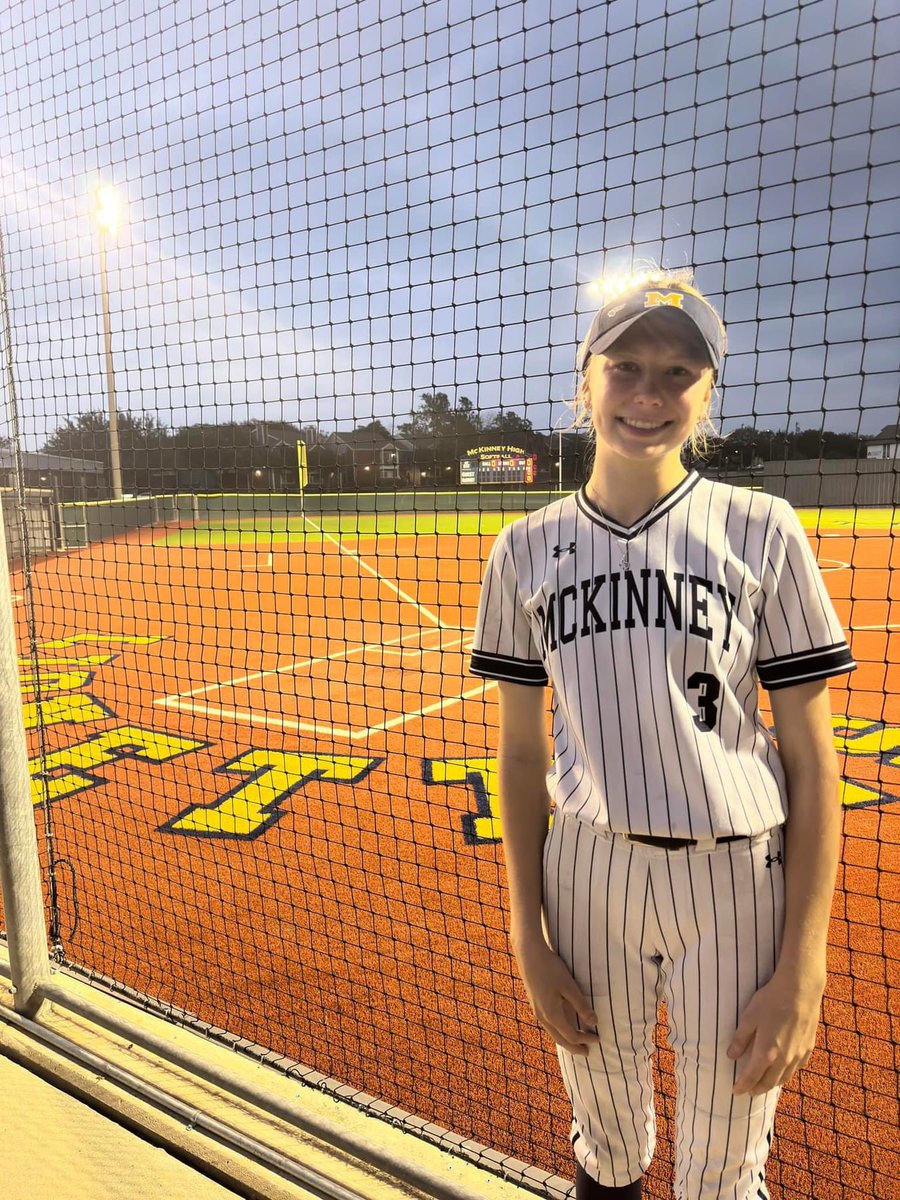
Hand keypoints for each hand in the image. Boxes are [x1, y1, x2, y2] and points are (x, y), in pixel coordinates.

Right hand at [512, 933, 599, 1055]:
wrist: (528, 954)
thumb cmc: (551, 968)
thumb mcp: (570, 986)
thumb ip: (581, 1005)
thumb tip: (594, 1023)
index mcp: (552, 1014)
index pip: (572, 1035)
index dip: (586, 1040)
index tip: (598, 1039)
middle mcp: (543, 1016)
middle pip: (560, 1040)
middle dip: (574, 1047)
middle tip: (588, 1052)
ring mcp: (537, 1010)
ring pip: (553, 1032)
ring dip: (566, 1039)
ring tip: (577, 1041)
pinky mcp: (535, 1003)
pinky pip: (549, 1024)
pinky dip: (559, 1030)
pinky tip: (564, 1024)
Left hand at [727, 969, 824, 1095]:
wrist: (800, 990)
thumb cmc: (771, 1000)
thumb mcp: (749, 1017)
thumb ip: (740, 1039)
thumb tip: (731, 1056)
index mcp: (766, 1052)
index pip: (751, 1077)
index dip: (742, 1086)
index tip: (736, 1091)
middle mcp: (783, 1059)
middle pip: (768, 1082)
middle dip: (757, 1089)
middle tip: (748, 1091)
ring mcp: (798, 1055)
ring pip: (784, 1078)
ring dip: (772, 1084)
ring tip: (764, 1085)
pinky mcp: (808, 1048)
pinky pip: (796, 1068)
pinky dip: (787, 1074)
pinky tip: (784, 1071)